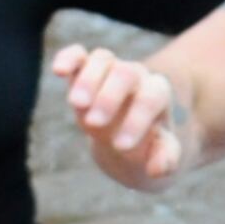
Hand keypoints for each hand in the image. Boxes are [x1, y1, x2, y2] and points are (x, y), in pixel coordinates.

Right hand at [52, 43, 182, 186]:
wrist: (126, 139)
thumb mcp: (161, 156)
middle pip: (126, 73)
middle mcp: (136, 76)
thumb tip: (157, 168)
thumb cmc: (146, 146)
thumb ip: (166, 159)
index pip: (151, 98)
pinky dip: (68, 58)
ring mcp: (111, 69)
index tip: (121, 146)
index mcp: (158, 94)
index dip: (137, 120)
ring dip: (88, 80)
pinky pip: (77, 55)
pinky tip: (59, 71)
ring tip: (76, 104)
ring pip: (102, 59)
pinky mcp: (85, 68)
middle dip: (109, 97)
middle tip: (95, 124)